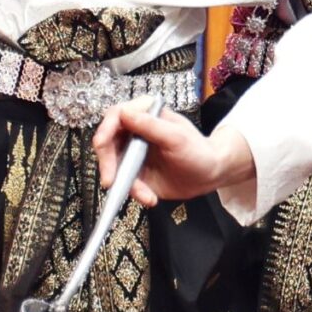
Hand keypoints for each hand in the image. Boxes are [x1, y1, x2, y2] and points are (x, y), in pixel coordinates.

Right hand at [93, 100, 248, 206]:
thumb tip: (124, 114)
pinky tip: (150, 198)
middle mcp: (134, 131)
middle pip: (107, 143)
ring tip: (145, 195)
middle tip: (111, 181)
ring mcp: (133, 153)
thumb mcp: (176, 137)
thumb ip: (150, 125)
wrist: (210, 176)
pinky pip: (125, 182)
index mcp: (144, 113)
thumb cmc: (198, 151)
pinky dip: (135, 192)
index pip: (115, 116)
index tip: (102, 144)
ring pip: (113, 166)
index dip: (105, 130)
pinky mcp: (135, 172)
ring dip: (124, 183)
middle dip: (108, 164)